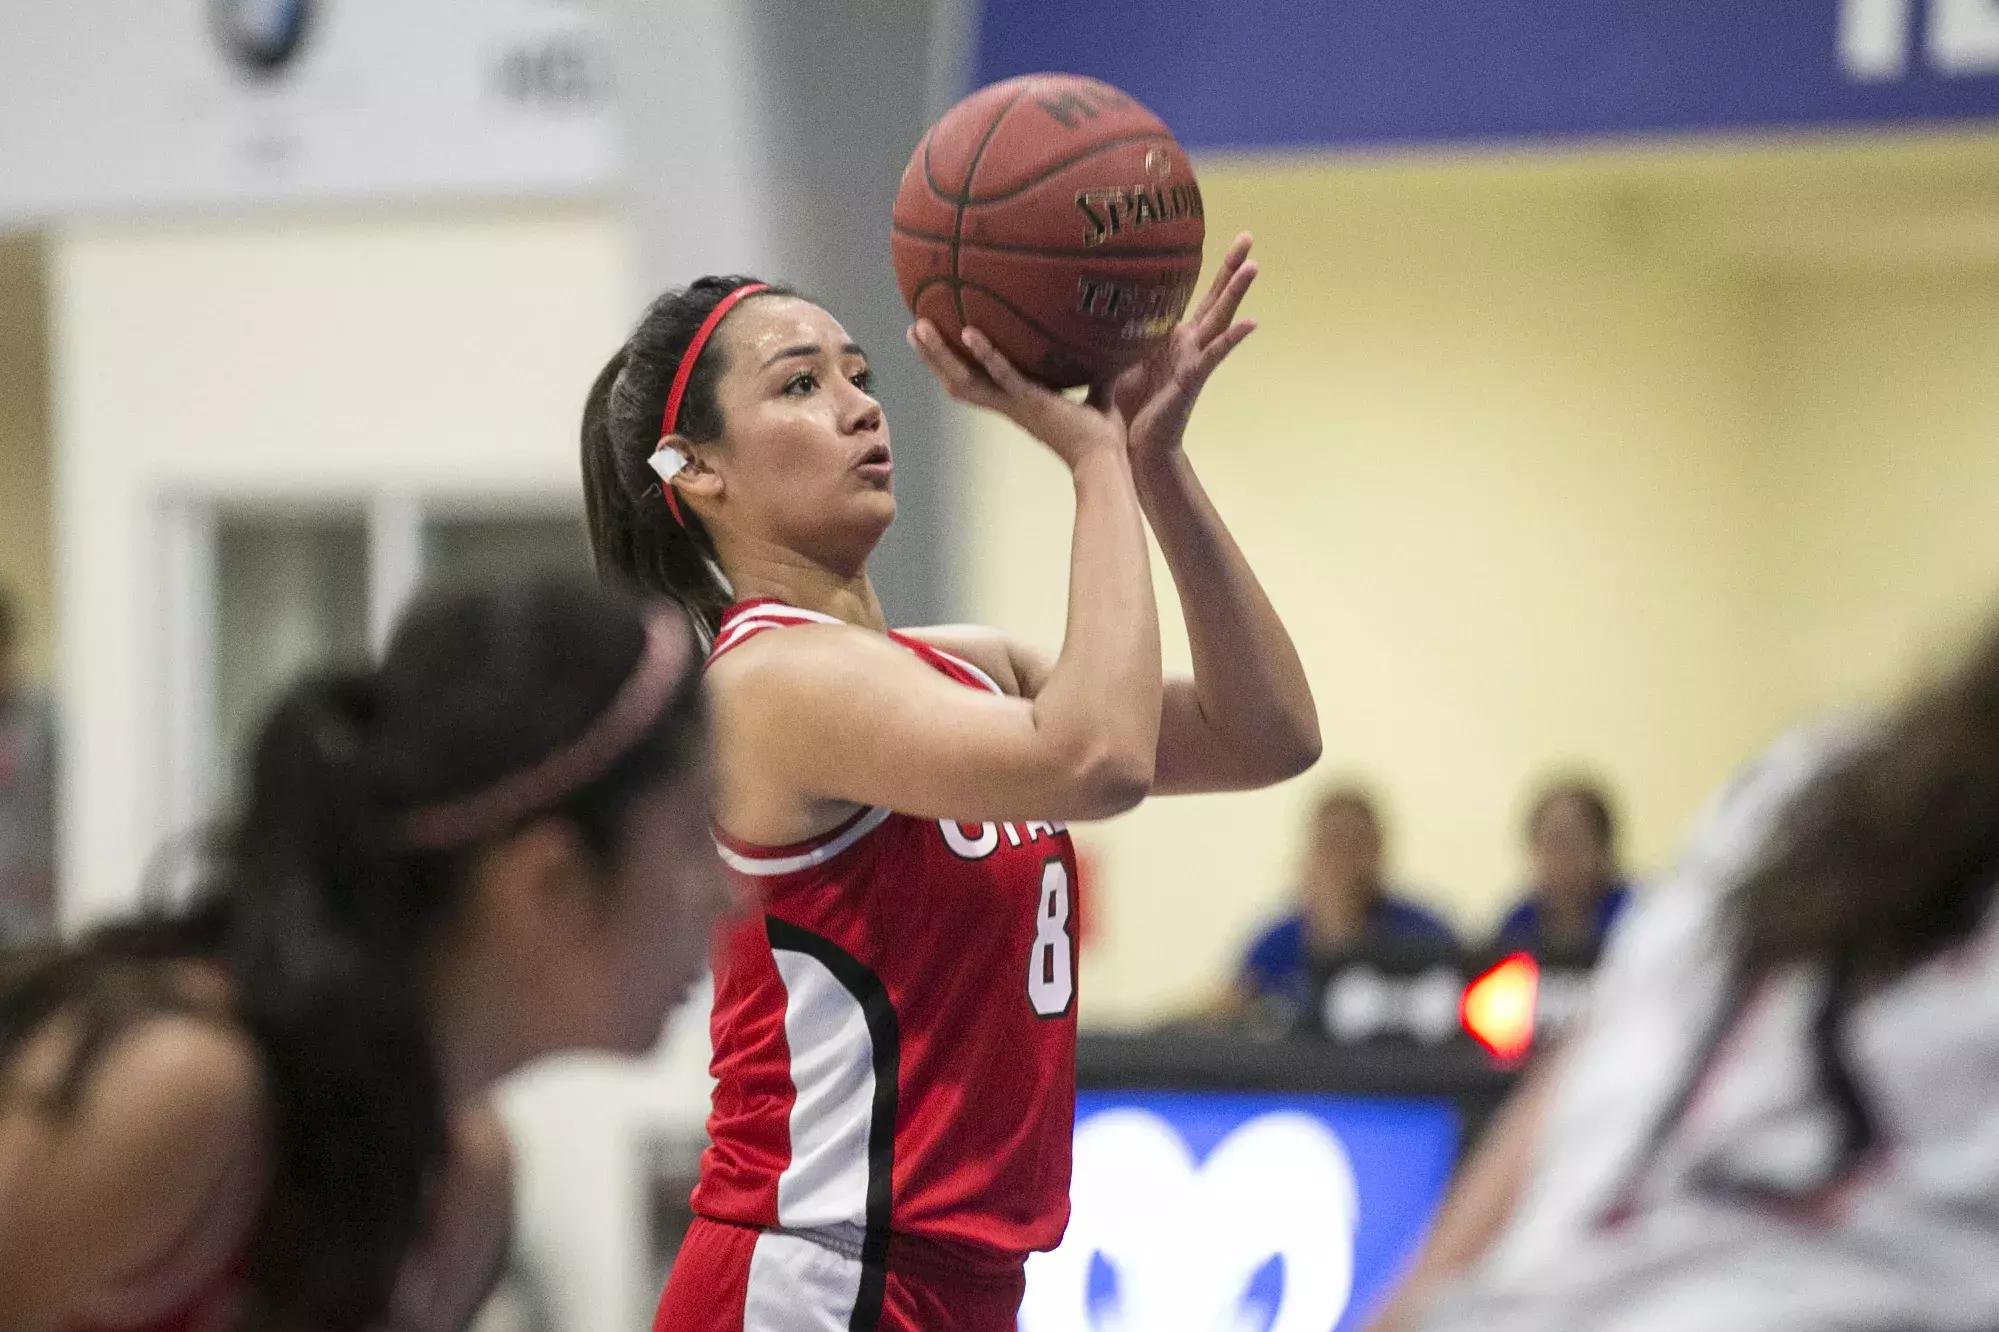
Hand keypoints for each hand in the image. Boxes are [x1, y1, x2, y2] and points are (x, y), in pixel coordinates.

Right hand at [909, 320, 1125, 469]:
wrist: (1104, 461)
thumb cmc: (1100, 437)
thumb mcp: (1095, 397)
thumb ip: (1093, 376)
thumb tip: (1111, 351)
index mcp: (1016, 403)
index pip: (976, 382)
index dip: (954, 365)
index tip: (938, 342)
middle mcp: (1007, 405)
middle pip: (957, 380)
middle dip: (934, 356)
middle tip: (914, 328)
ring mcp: (1015, 404)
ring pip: (966, 379)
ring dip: (941, 353)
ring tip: (921, 326)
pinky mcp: (1031, 401)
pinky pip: (1003, 375)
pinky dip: (985, 353)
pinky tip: (968, 331)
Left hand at [1113, 232, 1258, 468]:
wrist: (1133, 445)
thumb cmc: (1123, 405)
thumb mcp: (1112, 358)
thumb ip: (1108, 333)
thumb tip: (1076, 306)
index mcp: (1170, 337)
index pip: (1190, 295)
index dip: (1200, 268)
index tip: (1207, 240)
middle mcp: (1187, 344)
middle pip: (1214, 298)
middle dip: (1230, 268)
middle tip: (1248, 236)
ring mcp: (1193, 360)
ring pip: (1219, 319)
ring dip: (1236, 293)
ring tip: (1255, 265)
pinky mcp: (1193, 379)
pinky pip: (1215, 355)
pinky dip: (1233, 339)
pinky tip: (1251, 322)